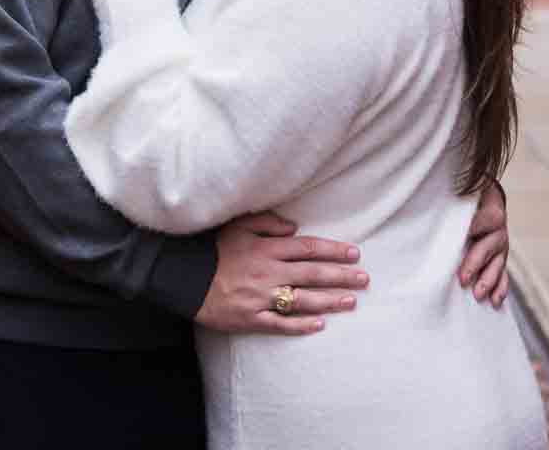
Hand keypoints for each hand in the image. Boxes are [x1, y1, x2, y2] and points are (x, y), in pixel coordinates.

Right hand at [195, 212, 369, 336]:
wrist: (184, 276)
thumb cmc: (213, 248)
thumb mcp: (238, 225)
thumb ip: (268, 222)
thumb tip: (294, 227)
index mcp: (268, 248)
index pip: (309, 248)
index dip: (333, 250)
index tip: (355, 253)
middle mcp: (269, 272)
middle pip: (312, 274)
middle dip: (341, 276)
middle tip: (364, 279)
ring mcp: (261, 298)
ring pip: (303, 300)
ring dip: (329, 301)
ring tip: (351, 301)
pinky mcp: (251, 319)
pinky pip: (280, 324)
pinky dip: (300, 325)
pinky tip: (319, 325)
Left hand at [458, 179, 509, 305]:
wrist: (486, 198)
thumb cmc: (466, 197)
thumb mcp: (462, 195)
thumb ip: (451, 204)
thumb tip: (423, 206)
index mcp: (489, 208)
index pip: (483, 219)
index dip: (473, 229)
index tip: (462, 239)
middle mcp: (498, 227)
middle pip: (488, 245)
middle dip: (475, 263)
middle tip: (463, 278)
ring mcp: (501, 244)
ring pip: (497, 263)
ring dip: (488, 280)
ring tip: (477, 295)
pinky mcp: (501, 257)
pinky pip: (504, 274)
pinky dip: (500, 288)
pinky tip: (495, 301)